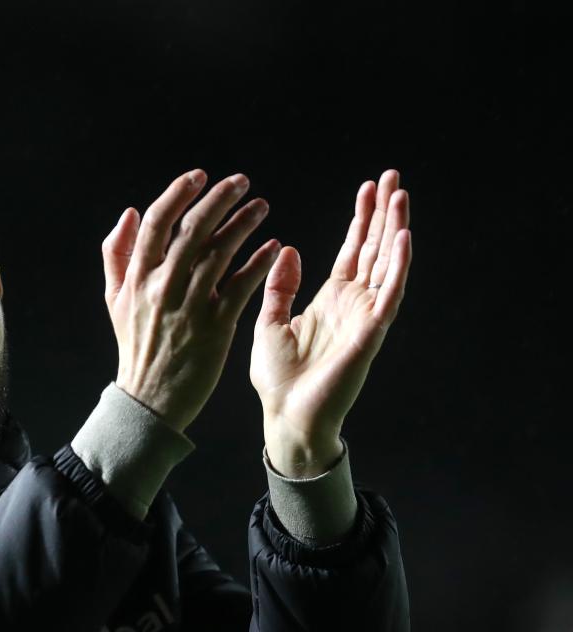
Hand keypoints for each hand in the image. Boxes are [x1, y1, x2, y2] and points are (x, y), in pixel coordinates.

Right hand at [102, 169, 280, 433]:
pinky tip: (273, 246)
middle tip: (241, 182)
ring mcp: (190, 308)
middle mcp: (163, 288)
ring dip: (244, 225)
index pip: (158, 223)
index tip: (200, 176)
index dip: (179, 193)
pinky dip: (258, 264)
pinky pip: (241, 287)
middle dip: (219, 200)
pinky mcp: (215, 328)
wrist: (150, 398)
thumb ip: (117, 255)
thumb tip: (130, 213)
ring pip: (220, 254)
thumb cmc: (136, 346)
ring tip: (262, 207)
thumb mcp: (115, 300)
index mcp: (137, 278)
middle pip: (193, 231)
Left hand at [252, 170, 411, 474]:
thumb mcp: (270, 322)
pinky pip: (389, 294)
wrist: (285, 416)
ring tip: (401, 194)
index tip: (369, 187)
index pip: (352, 251)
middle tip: (393, 176)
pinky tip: (402, 237)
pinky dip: (397, 266)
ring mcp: (365, 317)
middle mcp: (353, 304)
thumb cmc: (278, 379)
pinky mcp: (371, 333)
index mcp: (330, 300)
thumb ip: (280, 287)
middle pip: (374, 249)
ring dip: (395, 229)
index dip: (361, 220)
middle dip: (383, 213)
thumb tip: (289, 249)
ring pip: (386, 264)